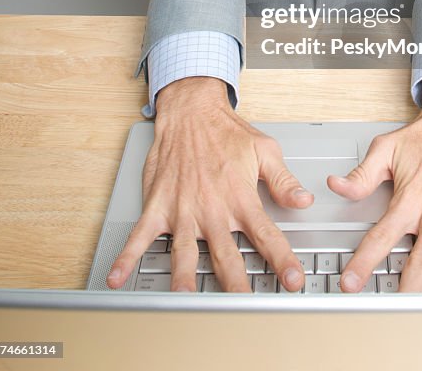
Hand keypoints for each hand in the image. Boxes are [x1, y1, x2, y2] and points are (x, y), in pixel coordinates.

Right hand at [106, 77, 313, 291]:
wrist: (191, 111)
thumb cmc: (226, 131)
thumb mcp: (264, 150)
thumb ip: (283, 180)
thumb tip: (304, 201)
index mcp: (241, 197)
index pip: (267, 235)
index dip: (282, 260)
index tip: (293, 281)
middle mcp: (212, 208)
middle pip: (226, 256)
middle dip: (237, 286)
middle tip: (246, 310)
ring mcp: (183, 209)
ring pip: (184, 253)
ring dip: (184, 279)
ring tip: (186, 303)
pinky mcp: (159, 205)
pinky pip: (141, 235)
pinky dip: (127, 257)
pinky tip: (117, 277)